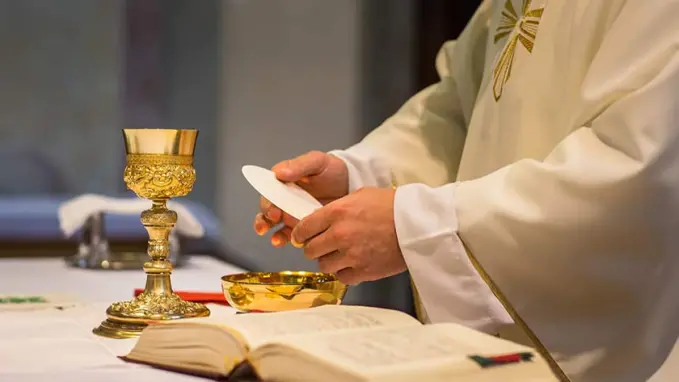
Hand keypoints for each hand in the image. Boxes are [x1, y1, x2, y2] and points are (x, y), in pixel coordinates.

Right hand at [253, 151, 348, 246]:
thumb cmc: (332, 169)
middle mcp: (284, 198)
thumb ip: (299, 165)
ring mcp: (292, 213)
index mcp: (283, 182)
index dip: (267, 202)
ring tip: (276, 240)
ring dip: (272, 233)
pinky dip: (285, 240)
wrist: (351, 184)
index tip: (273, 210)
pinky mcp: (302, 226)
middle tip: (274, 221)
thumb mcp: (317, 161)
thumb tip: (278, 172)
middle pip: (268, 210)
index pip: (268, 192)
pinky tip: (287, 242)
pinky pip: (290, 235)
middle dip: (266, 219)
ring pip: (275, 225)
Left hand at [291, 187, 405, 284]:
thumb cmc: (392, 206)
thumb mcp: (361, 195)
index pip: (303, 228)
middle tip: (321, 245)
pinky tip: (351, 264)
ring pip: (323, 265)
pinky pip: (341, 277)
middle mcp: (340, 235)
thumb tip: (321, 218)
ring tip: (338, 255)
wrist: (417, 224)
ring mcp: (351, 255)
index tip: (302, 236)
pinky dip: (343, 272)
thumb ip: (338, 207)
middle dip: (313, 247)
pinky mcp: (363, 271)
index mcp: (337, 212)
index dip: (300, 233)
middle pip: (310, 249)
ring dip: (328, 260)